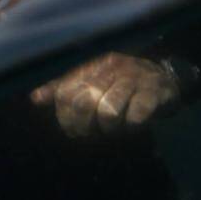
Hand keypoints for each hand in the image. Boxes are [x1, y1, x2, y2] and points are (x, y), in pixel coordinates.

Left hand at [30, 52, 178, 137]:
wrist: (165, 78)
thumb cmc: (120, 83)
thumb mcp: (91, 81)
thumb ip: (63, 88)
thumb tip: (35, 97)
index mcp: (91, 65)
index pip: (65, 92)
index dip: (65, 116)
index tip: (73, 130)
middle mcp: (111, 67)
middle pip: (84, 102)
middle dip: (84, 125)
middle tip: (91, 134)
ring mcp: (134, 77)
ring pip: (109, 110)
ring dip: (109, 128)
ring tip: (114, 129)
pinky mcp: (155, 91)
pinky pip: (136, 115)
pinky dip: (132, 126)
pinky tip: (133, 124)